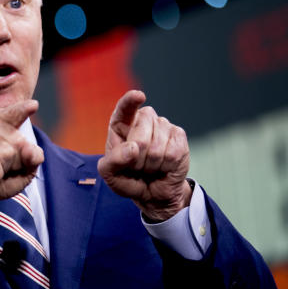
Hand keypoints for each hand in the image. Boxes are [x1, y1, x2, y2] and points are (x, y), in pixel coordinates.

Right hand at [0, 100, 42, 231]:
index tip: (33, 105)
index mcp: (1, 122)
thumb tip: (30, 148)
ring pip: (6, 152)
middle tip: (1, 167)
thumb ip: (34, 157)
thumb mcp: (25, 169)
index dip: (22, 110)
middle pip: (19, 142)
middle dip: (16, 162)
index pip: (15, 114)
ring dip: (3, 169)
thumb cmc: (0, 178)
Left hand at [97, 90, 191, 220]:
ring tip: (149, 167)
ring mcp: (162, 126)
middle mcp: (142, 121)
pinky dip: (166, 165)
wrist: (152, 192)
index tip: (139, 96)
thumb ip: (113, 162)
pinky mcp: (179, 136)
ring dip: (151, 163)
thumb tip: (132, 148)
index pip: (124, 109)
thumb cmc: (127, 178)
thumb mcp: (111, 175)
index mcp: (121, 126)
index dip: (130, 101)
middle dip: (137, 153)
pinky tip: (163, 167)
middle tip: (136, 166)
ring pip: (157, 143)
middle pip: (141, 127)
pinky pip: (173, 151)